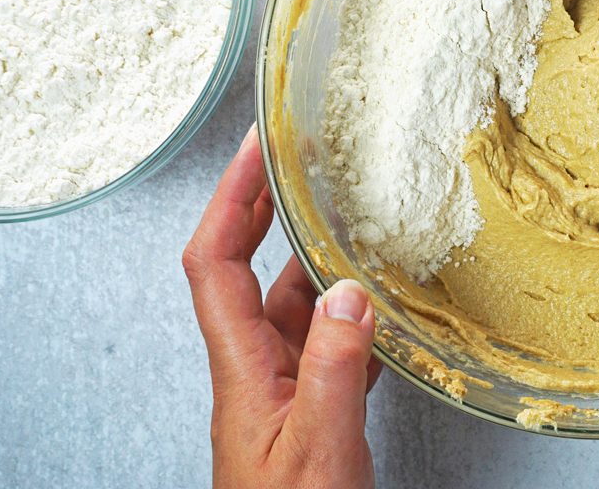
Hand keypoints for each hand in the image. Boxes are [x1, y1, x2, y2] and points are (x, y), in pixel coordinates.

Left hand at [183, 126, 382, 488]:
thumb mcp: (320, 449)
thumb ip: (337, 370)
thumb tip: (350, 291)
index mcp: (243, 371)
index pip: (215, 263)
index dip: (230, 199)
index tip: (256, 149)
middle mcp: (256, 370)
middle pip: (247, 270)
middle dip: (265, 208)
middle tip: (294, 159)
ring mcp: (284, 389)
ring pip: (295, 305)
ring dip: (318, 259)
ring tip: (351, 220)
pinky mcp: (313, 408)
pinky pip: (331, 343)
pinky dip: (354, 313)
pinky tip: (383, 306)